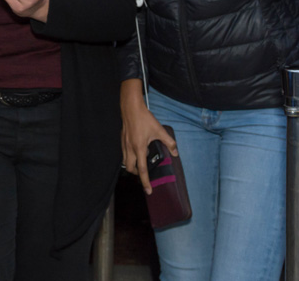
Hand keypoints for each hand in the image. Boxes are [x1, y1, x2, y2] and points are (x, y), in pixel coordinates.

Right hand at [120, 78, 177, 194]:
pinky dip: (130, 158)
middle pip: (130, 169)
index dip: (145, 182)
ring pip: (125, 162)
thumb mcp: (160, 130)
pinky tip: (137, 151)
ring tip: (142, 163)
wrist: (131, 108)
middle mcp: (130, 149)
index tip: (148, 191)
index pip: (143, 170)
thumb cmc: (145, 119)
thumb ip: (169, 143)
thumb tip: (176, 153)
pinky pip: (124, 154)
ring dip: (133, 166)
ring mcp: (124, 145)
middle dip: (137, 174)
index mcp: (139, 148)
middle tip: (145, 174)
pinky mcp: (122, 140)